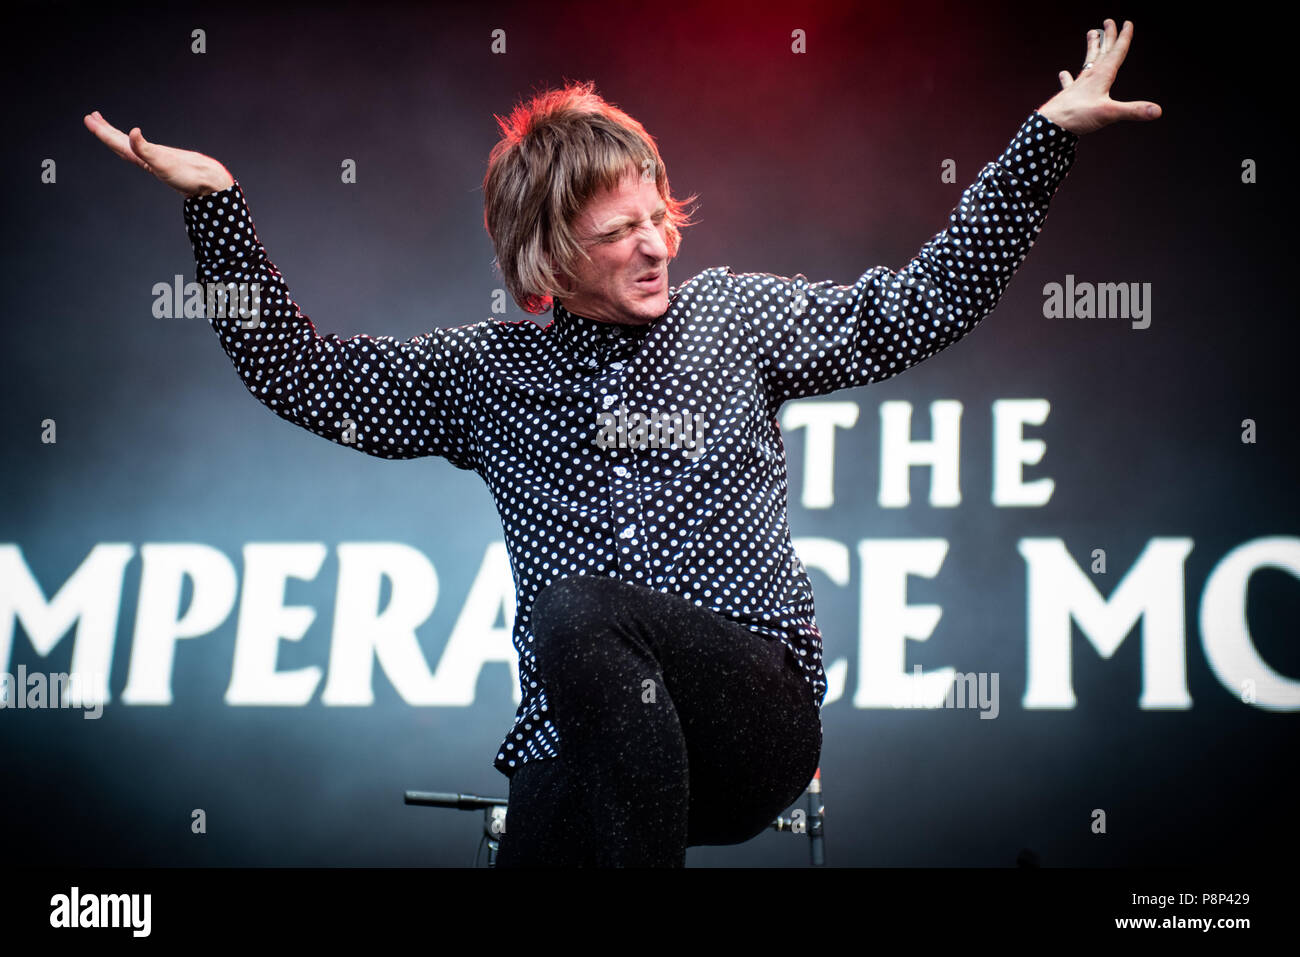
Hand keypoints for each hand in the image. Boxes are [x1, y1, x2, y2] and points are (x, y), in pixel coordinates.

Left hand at [83, 111, 233, 196]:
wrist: (207, 182)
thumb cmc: (187, 175)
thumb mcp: (162, 161)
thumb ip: (144, 148)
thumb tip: (132, 132)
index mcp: (141, 158)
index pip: (116, 143)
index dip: (102, 131)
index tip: (90, 119)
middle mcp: (144, 159)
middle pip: (118, 143)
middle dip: (104, 131)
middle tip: (91, 117)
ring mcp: (153, 159)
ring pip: (128, 146)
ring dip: (115, 136)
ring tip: (107, 125)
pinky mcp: (163, 159)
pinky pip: (141, 148)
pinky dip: (133, 140)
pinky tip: (137, 139)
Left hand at [1037, 19, 1160, 134]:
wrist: (1050, 125)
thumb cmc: (1077, 116)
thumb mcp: (1109, 113)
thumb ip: (1133, 110)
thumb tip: (1157, 111)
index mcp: (1102, 76)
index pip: (1116, 52)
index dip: (1123, 38)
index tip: (1127, 23)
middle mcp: (1090, 76)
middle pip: (1102, 52)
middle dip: (1107, 36)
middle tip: (1109, 21)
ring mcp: (1077, 85)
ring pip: (1087, 62)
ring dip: (1091, 47)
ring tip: (1091, 34)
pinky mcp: (1067, 95)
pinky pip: (1069, 82)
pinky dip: (1067, 77)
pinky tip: (1063, 73)